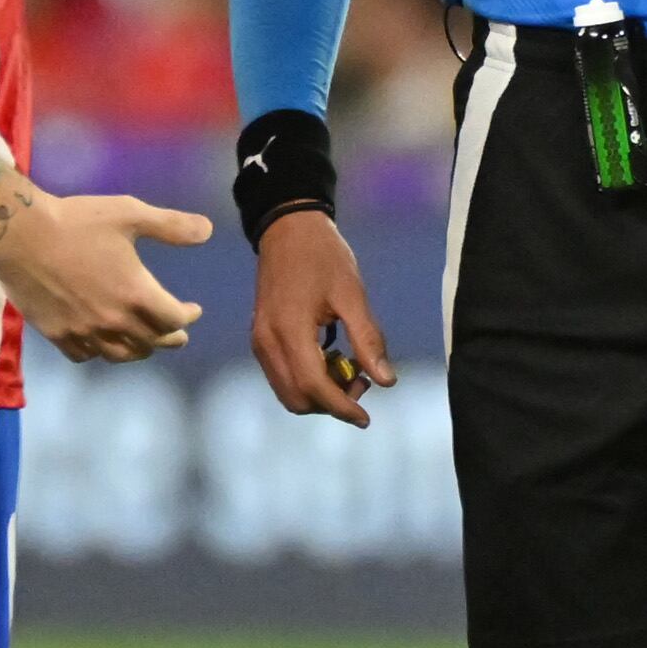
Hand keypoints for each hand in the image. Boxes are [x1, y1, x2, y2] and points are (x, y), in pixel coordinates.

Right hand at [0, 184, 211, 361]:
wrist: (20, 234)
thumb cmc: (78, 221)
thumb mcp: (131, 213)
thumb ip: (171, 225)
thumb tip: (207, 231)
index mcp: (136, 293)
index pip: (173, 320)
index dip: (188, 317)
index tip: (193, 311)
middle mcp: (113, 319)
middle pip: (151, 342)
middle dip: (170, 339)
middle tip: (178, 335)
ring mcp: (83, 331)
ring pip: (120, 354)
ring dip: (139, 350)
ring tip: (145, 344)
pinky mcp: (56, 334)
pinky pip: (84, 355)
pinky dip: (99, 353)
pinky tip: (101, 344)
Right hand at [253, 211, 390, 425]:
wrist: (288, 229)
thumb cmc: (324, 256)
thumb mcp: (353, 294)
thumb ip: (368, 339)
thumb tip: (386, 381)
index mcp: (289, 330)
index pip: (314, 387)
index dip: (342, 408)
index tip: (366, 418)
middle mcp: (267, 342)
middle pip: (297, 399)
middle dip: (331, 403)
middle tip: (362, 382)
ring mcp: (260, 341)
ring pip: (287, 392)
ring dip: (319, 394)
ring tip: (349, 369)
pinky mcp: (261, 338)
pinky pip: (282, 376)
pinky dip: (307, 380)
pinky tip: (331, 358)